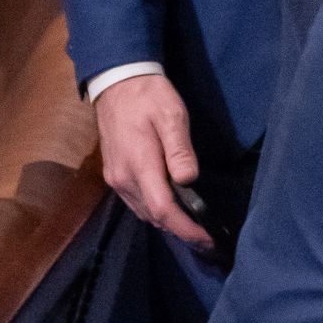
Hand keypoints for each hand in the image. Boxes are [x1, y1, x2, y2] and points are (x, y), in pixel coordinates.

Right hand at [93, 74, 212, 251]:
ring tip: (194, 229)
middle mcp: (123, 179)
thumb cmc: (148, 97)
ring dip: (168, 224)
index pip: (162, 209)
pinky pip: (136, 202)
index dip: (185, 228)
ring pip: (143, 212)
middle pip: (153, 216)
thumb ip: (179, 150)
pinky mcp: (114, 174)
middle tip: (207, 239)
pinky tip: (172, 210)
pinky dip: (155, 212)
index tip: (206, 239)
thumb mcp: (172, 116)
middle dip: (180, 231)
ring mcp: (116, 178)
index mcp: (139, 165)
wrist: (117, 82)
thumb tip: (188, 179)